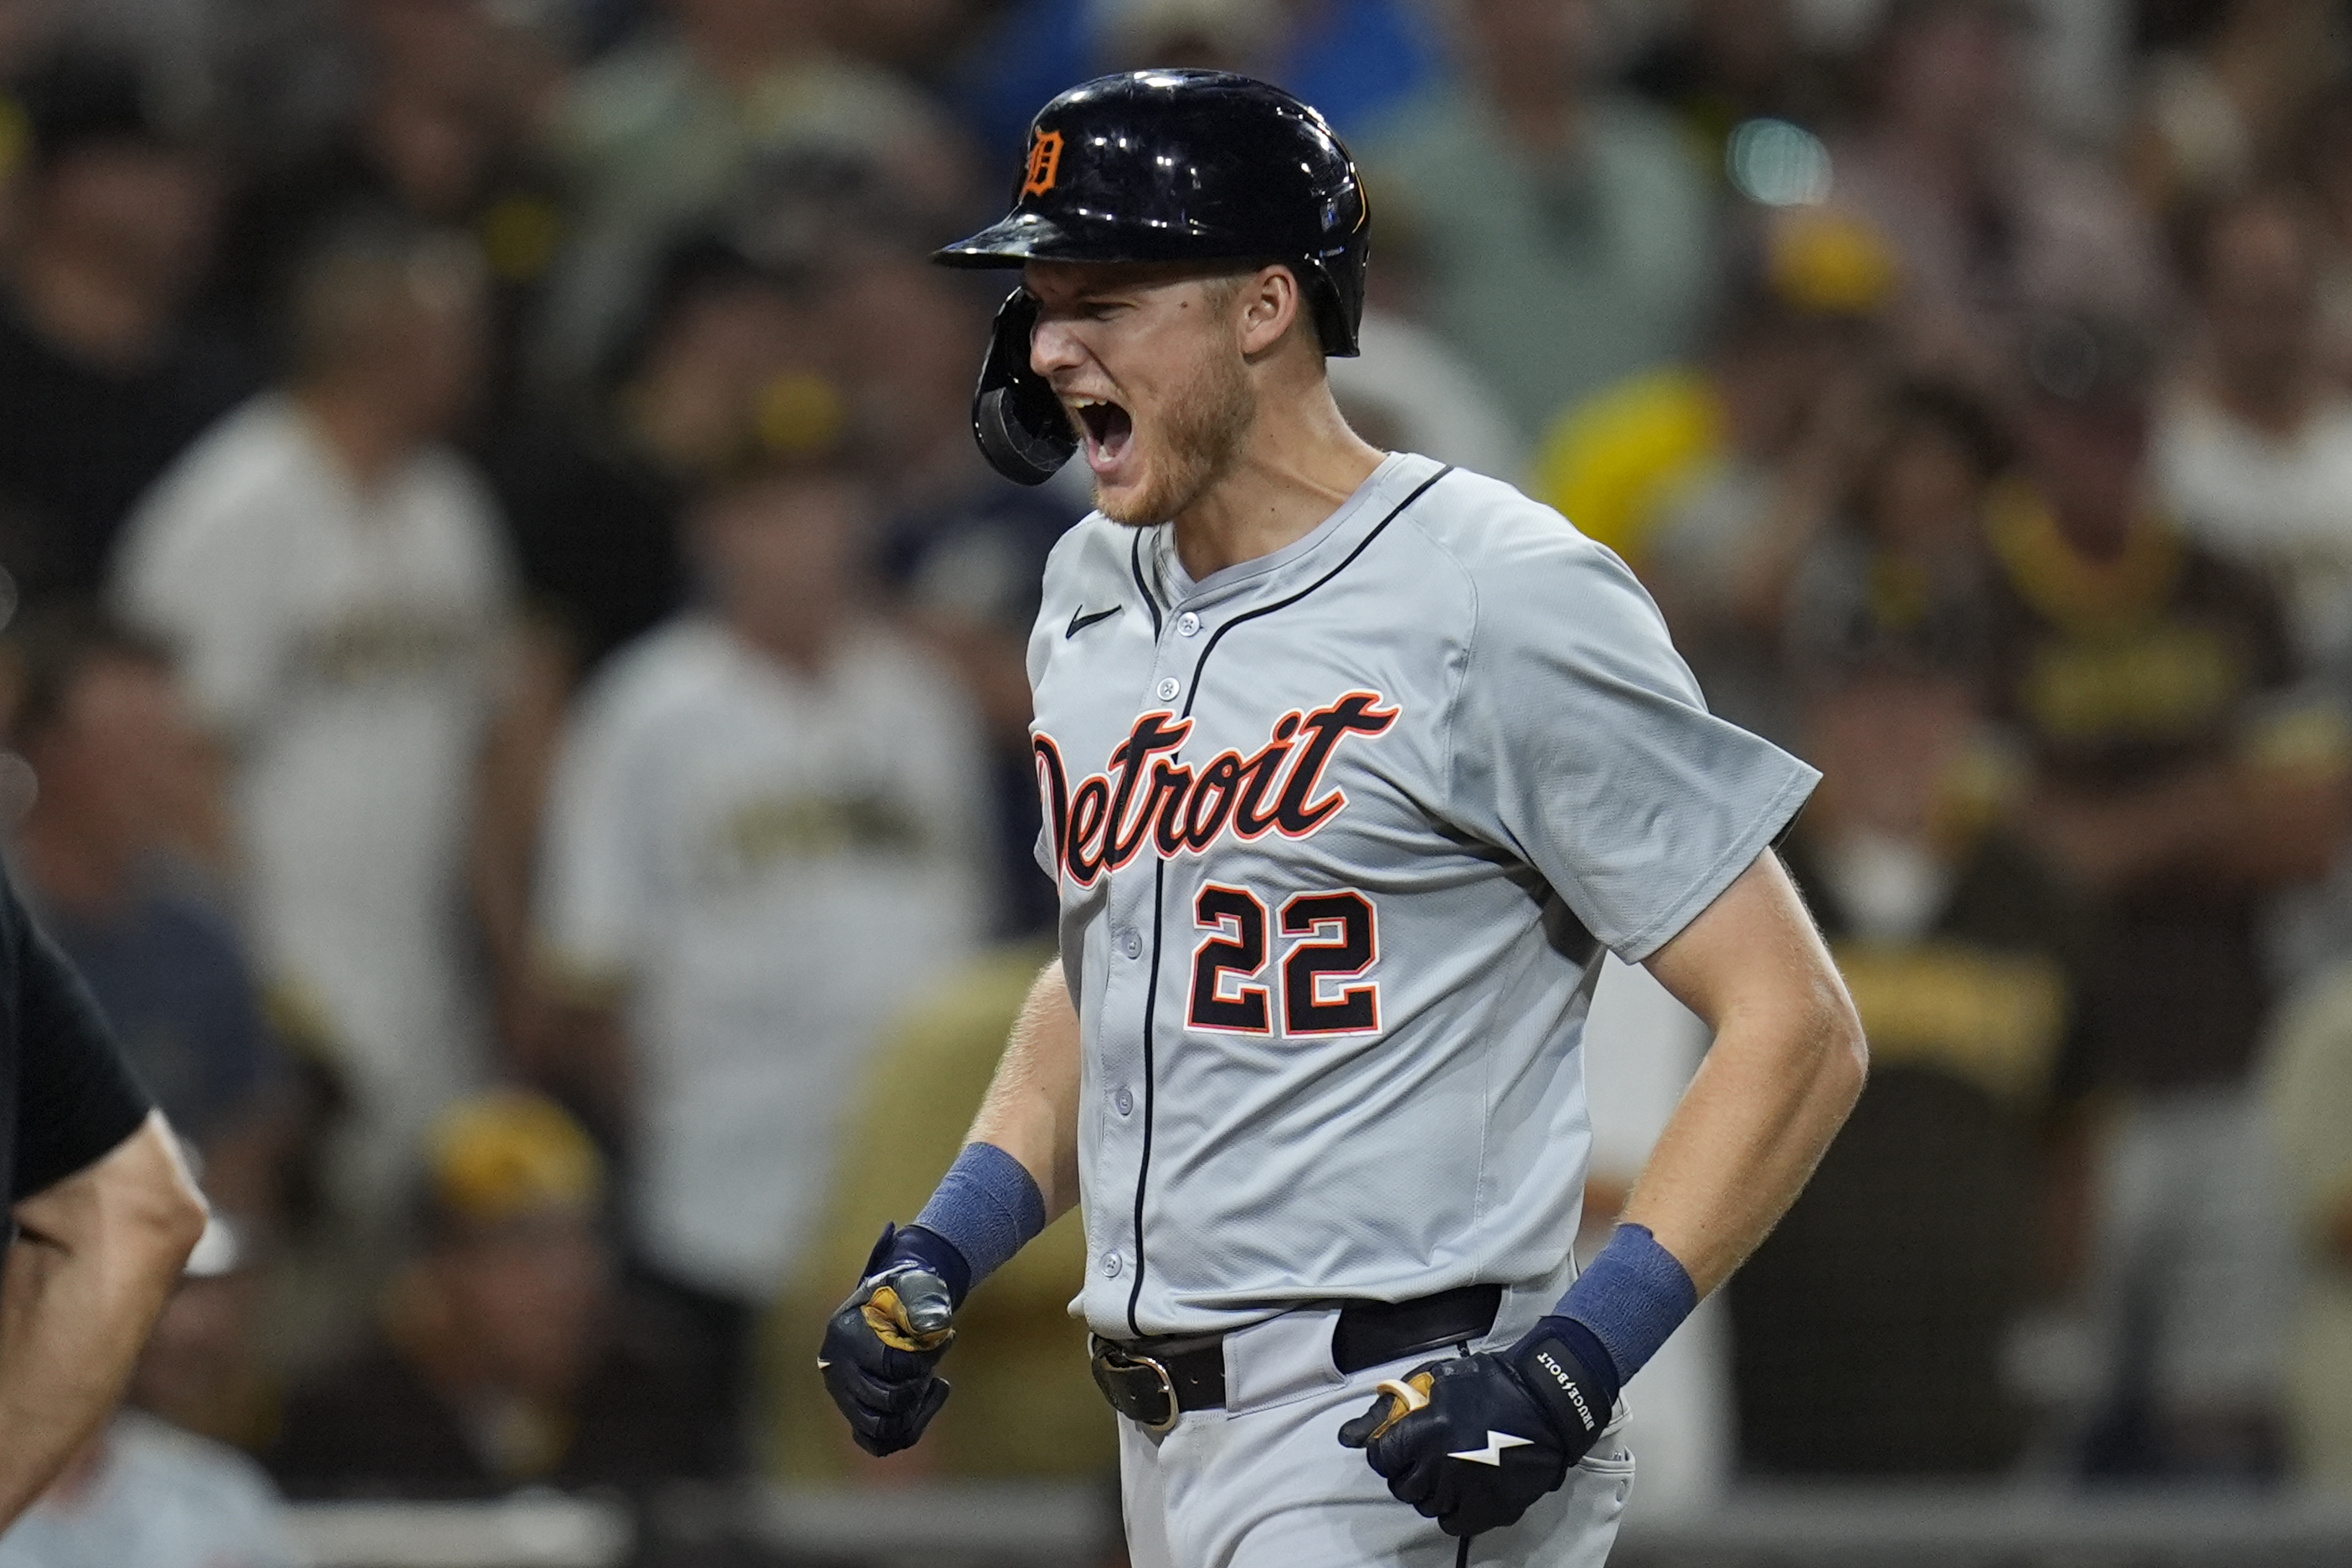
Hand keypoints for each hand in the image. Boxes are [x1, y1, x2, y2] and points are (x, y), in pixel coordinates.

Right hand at [818, 1225, 958, 1456]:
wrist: (884, 1306)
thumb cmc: (902, 1296)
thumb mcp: (914, 1287)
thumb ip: (925, 1303)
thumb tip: (935, 1329)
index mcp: (848, 1334)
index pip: (892, 1364)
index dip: (927, 1358)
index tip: (946, 1338)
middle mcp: (837, 1370)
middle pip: (887, 1401)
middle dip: (919, 1385)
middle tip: (930, 1366)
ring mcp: (842, 1396)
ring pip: (881, 1429)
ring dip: (914, 1413)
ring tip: (927, 1385)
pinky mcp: (852, 1413)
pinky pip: (877, 1443)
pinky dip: (905, 1431)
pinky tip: (921, 1405)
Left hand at [1338, 1325, 1610, 1537]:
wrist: (1548, 1402)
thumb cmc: (1492, 1383)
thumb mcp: (1436, 1377)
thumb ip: (1390, 1405)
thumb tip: (1348, 1434)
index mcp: (1428, 1429)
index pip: (1380, 1457)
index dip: (1384, 1450)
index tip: (1396, 1445)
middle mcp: (1443, 1464)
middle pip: (1401, 1485)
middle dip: (1405, 1470)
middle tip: (1423, 1455)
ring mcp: (1468, 1490)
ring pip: (1425, 1504)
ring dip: (1429, 1489)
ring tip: (1446, 1468)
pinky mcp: (1490, 1509)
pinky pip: (1451, 1522)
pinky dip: (1450, 1509)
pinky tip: (1459, 1490)